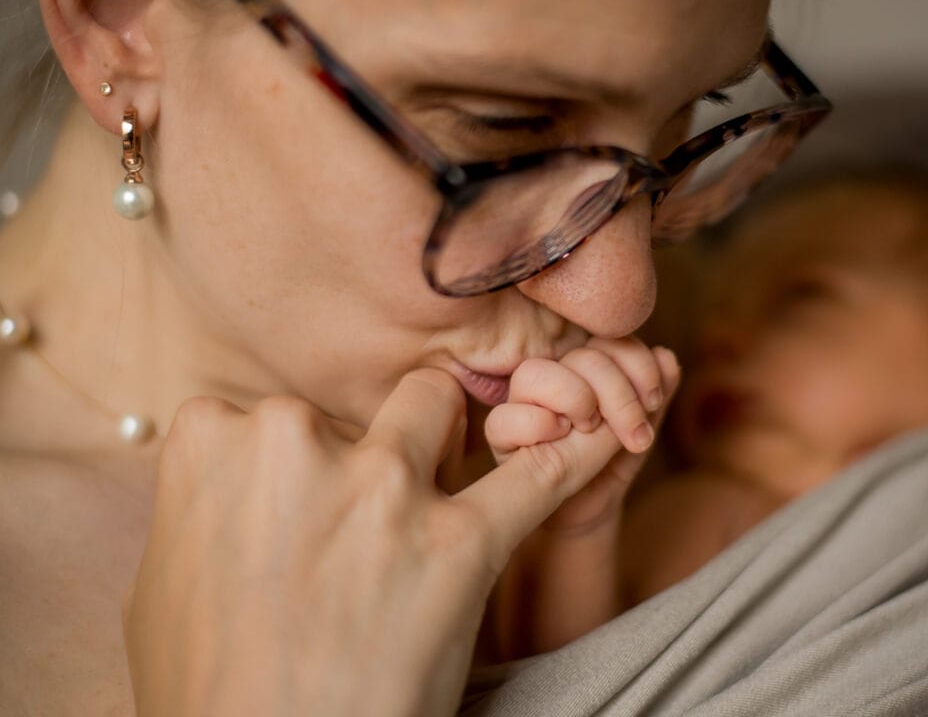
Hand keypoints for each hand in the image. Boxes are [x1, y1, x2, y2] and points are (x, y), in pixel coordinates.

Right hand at [123, 369, 629, 716]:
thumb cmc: (205, 695)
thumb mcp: (160, 590)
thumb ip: (205, 509)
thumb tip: (234, 487)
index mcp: (210, 446)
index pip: (257, 417)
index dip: (284, 468)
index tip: (293, 510)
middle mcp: (296, 444)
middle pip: (353, 407)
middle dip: (367, 445)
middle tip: (370, 513)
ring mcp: (384, 488)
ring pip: (439, 404)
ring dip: (446, 436)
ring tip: (448, 480)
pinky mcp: (462, 541)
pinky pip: (540, 473)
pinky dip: (578, 451)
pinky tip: (605, 434)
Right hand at [485, 337, 680, 533]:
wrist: (590, 508)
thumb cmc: (611, 462)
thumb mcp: (642, 429)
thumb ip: (656, 394)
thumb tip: (667, 358)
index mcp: (585, 366)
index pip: (607, 340)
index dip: (637, 364)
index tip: (653, 402)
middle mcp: (553, 376)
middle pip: (580, 357)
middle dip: (618, 394)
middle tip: (634, 432)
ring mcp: (522, 403)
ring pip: (534, 373)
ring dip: (573, 399)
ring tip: (589, 429)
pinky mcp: (501, 435)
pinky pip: (504, 417)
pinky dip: (538, 425)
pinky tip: (559, 438)